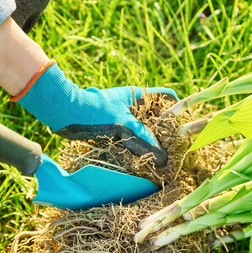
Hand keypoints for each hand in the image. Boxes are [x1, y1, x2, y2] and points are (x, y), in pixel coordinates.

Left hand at [14, 61, 177, 166]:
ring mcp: (123, 115)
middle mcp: (133, 104)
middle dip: (167, 130)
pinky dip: (140, 145)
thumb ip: (144, 138)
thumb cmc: (95, 112)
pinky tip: (145, 157)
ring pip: (146, 127)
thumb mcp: (124, 124)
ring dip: (153, 141)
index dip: (178, 108)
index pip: (166, 96)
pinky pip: (133, 136)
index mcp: (138, 95)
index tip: (186, 124)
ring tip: (164, 156)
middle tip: (176, 147)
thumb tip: (162, 155)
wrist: (65, 112)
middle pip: (157, 114)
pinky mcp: (114, 127)